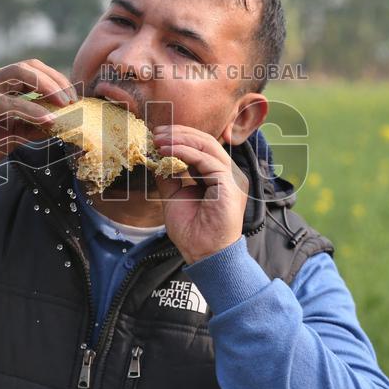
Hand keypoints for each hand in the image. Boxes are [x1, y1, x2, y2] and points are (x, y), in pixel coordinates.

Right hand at [0, 59, 77, 171]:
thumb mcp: (14, 132)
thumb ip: (34, 124)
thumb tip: (64, 123)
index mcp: (0, 82)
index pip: (32, 69)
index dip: (55, 79)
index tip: (72, 96)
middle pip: (28, 65)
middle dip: (54, 79)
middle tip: (71, 98)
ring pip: (20, 75)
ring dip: (47, 87)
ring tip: (64, 104)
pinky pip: (11, 103)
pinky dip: (33, 110)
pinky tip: (49, 119)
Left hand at [152, 125, 249, 263]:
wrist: (204, 255)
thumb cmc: (193, 232)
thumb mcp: (174, 197)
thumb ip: (170, 177)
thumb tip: (156, 159)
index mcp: (218, 176)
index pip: (202, 147)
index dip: (180, 138)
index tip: (157, 137)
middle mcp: (228, 174)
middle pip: (206, 142)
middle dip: (179, 134)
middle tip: (156, 133)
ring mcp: (231, 178)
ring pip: (207, 146)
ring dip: (181, 139)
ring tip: (159, 140)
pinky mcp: (229, 184)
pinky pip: (206, 160)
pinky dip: (185, 152)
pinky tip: (168, 151)